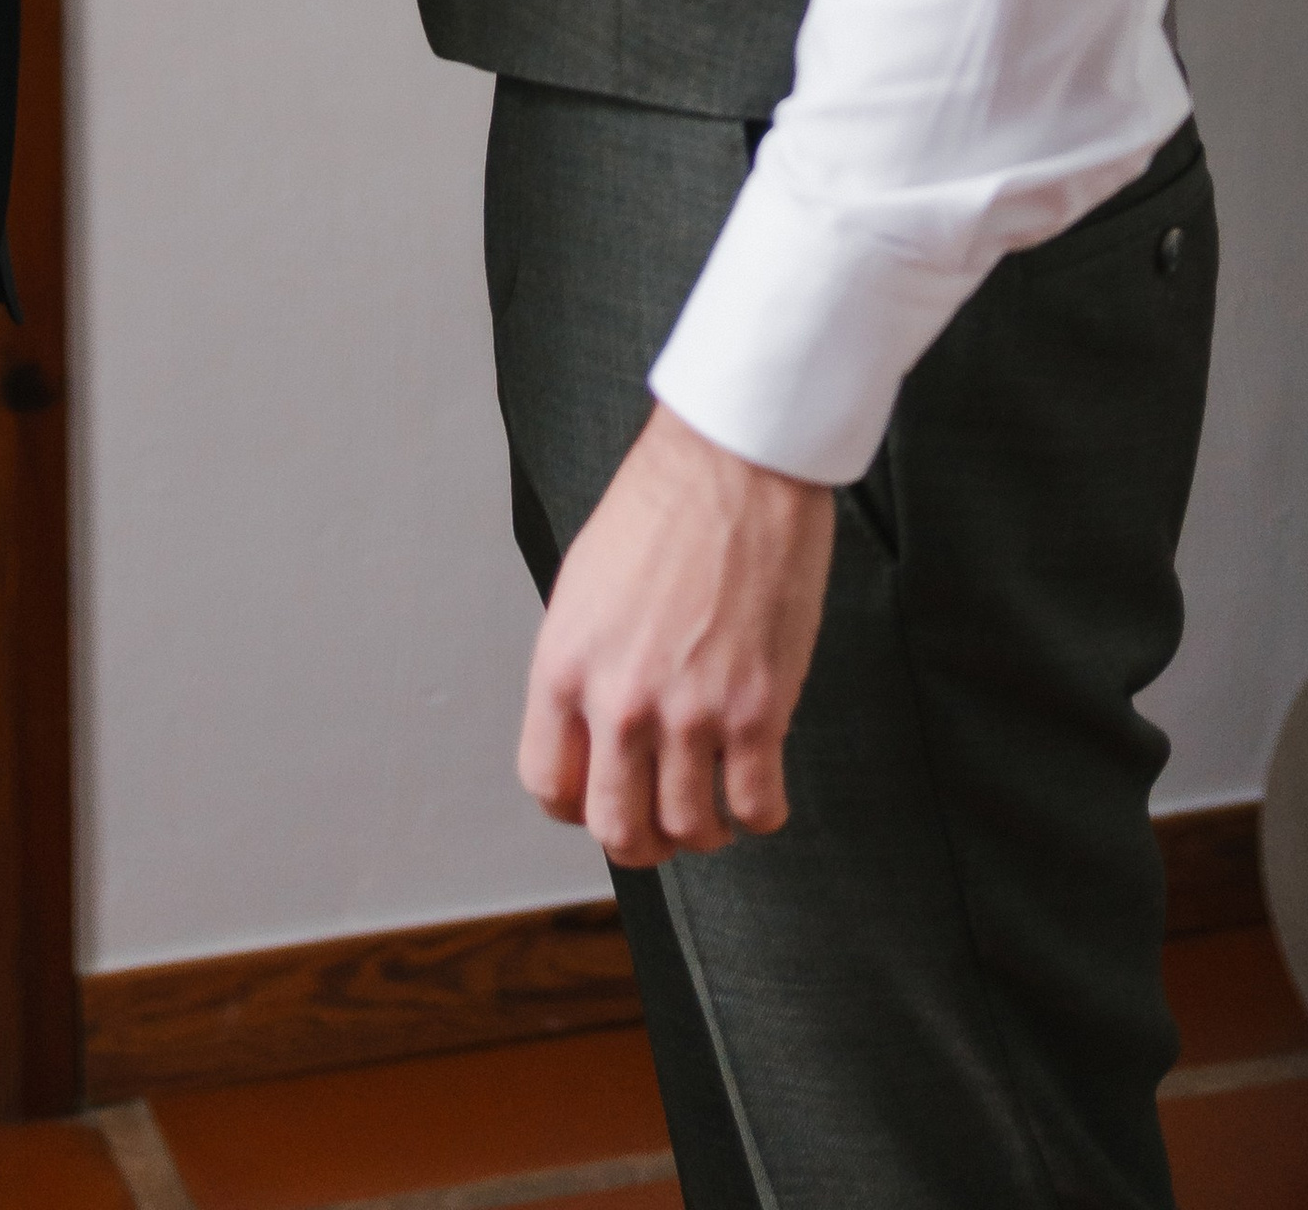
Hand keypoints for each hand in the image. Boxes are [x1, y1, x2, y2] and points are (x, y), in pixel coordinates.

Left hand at [519, 402, 834, 867]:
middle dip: (640, 840)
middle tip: (662, 826)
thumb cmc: (662, 509)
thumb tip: (594, 730)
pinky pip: (757, 806)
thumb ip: (584, 665)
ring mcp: (690, 710)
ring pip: (689, 828)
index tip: (602, 798)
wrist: (733, 466)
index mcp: (565, 666)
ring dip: (704, 831)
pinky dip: (759, 815)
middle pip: (616, 827)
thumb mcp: (585, 588)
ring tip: (716, 808)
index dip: (577, 805)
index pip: (548, 784)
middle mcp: (620, 700)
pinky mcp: (758, 709)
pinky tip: (760, 792)